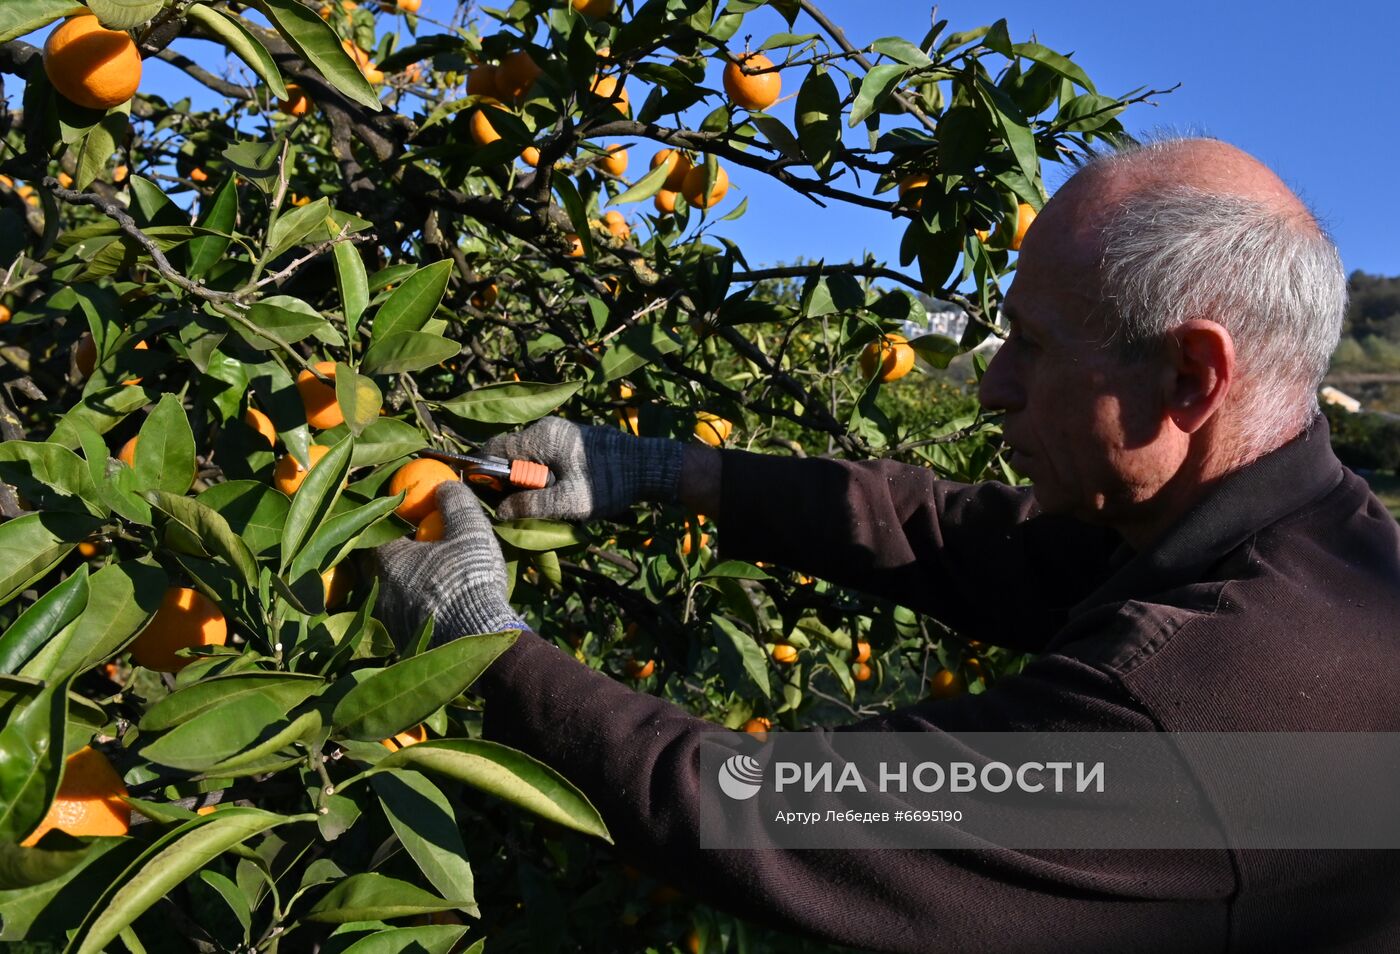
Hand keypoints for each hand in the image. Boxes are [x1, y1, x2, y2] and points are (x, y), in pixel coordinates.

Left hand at [373, 481, 524, 645]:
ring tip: (427, 573)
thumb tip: (445, 485)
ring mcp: (388, 619)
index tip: (405, 516)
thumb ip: (456, 503)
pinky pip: (401, 614)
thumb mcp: (471, 531)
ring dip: (403, 580)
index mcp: (387, 561)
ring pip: (387, 591)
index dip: (388, 522)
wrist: (481, 635)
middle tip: (414, 544)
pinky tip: (435, 601)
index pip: (373, 533)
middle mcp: (378, 591)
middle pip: (375, 564)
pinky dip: (413, 604)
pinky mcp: (402, 640)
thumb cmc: (470, 579)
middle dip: (391, 552)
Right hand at [481, 416, 682, 520]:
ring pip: (529, 458)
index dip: (483, 472)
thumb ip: (531, 505)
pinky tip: (552, 497)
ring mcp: (561, 434)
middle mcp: (547, 429)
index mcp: (541, 436)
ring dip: (528, 482)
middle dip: (507, 481)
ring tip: (534, 507)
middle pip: (511, 454)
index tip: (482, 496)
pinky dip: (542, 477)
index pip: (495, 448)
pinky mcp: (573, 443)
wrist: (649, 467)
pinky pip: (545, 459)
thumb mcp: (568, 501)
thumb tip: (500, 512)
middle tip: (510, 509)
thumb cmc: (608, 482)